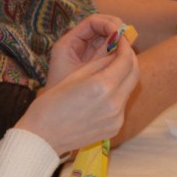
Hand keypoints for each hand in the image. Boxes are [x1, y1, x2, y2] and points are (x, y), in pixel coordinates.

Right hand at [17, 16, 139, 153]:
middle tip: (122, 50)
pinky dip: (118, 94)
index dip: (125, 46)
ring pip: (129, 89)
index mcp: (103, 86)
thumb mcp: (75, 75)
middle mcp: (114, 103)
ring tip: (111, 70)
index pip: (126, 60)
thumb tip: (116, 53)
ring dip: (124, 77)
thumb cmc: (52, 103)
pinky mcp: (115, 128)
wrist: (42, 137)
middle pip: (134, 74)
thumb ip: (100, 64)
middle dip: (130, 59)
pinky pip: (122, 105)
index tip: (121, 39)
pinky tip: (104, 92)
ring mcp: (117, 118)